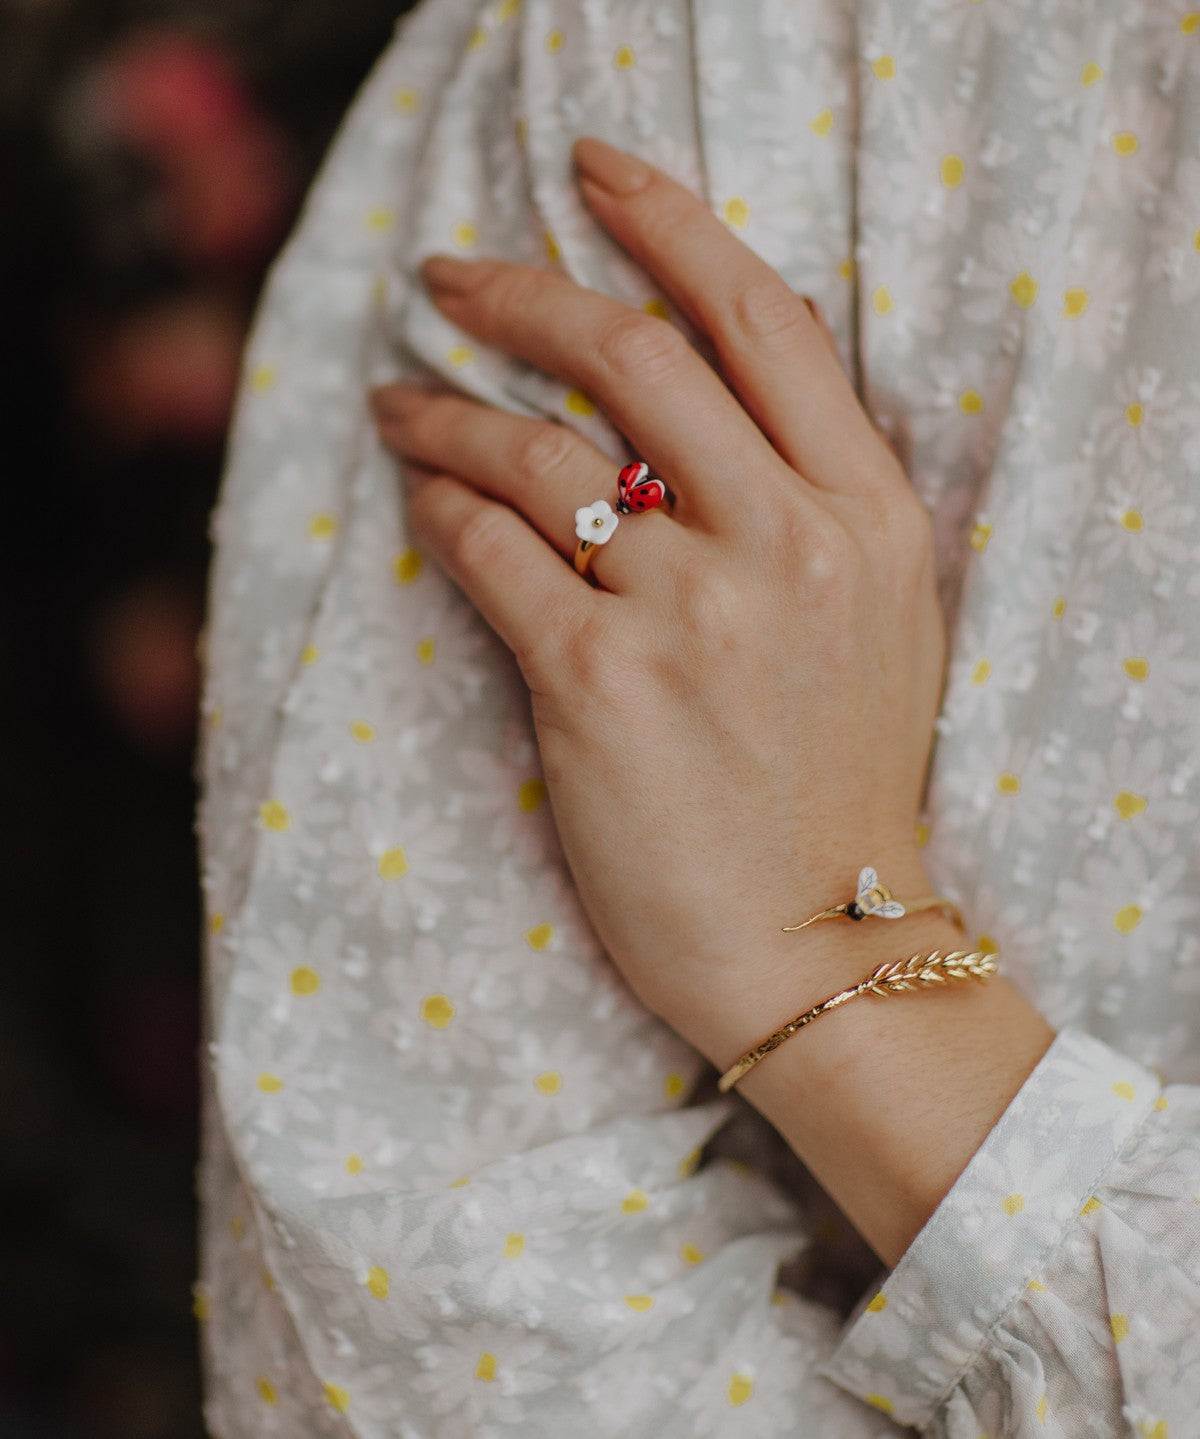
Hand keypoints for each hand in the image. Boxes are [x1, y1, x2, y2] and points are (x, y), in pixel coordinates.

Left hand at [371, 137, 947, 1069]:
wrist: (820, 941)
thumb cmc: (839, 784)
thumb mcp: (874, 620)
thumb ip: (808, 500)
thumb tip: (685, 405)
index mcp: (867, 515)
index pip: (760, 319)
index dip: (668, 222)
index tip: (594, 173)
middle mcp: (786, 542)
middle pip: (633, 353)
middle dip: (519, 291)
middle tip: (446, 278)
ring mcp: (692, 612)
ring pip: (538, 451)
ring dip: (446, 410)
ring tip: (397, 402)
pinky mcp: (600, 684)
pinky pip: (494, 552)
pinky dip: (443, 510)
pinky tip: (421, 499)